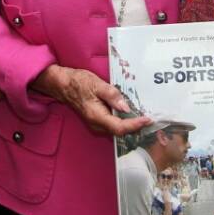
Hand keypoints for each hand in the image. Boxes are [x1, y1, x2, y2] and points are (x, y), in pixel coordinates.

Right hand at [32, 64, 148, 136]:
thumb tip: (126, 107)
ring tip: (143, 116)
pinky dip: (124, 122)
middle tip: (150, 118)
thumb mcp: (97, 84)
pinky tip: (131, 114)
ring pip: (117, 130)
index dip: (135, 125)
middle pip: (120, 132)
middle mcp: (97, 125)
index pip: (120, 127)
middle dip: (136, 127)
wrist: (63, 85)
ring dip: (131, 125)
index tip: (148, 119)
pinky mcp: (97, 121)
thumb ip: (112, 96)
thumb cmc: (79, 83)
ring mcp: (96, 124)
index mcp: (97, 116)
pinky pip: (113, 125)